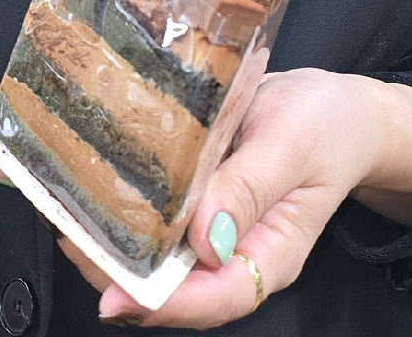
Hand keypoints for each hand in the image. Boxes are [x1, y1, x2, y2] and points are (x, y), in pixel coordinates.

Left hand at [64, 68, 411, 328]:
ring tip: (69, 218)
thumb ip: (249, 188)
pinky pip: (163, 222)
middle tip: (70, 239)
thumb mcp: (291, 144)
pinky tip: (94, 194)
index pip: (216, 298)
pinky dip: (129, 214)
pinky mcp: (203, 203)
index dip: (162, 304)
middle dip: (120, 274)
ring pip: (163, 259)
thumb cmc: (326, 124)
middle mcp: (240, 253)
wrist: (342, 107)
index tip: (114, 295)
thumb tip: (205, 238)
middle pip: (177, 287)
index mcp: (270, 253)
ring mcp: (219, 231)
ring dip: (116, 246)